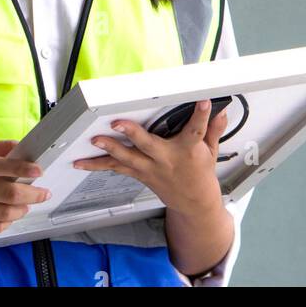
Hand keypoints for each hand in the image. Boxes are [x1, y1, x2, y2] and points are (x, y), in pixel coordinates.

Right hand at [0, 140, 50, 235]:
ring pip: (2, 213)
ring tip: (27, 204)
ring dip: (21, 209)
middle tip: (43, 194)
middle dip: (31, 194)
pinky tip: (10, 215)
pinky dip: (7, 222)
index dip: (19, 169)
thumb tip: (21, 147)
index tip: (38, 171)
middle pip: (4, 193)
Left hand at [72, 100, 226, 217]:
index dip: (202, 116)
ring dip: (110, 149)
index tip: (203, 102)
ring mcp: (151, 168)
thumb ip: (213, 130)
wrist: (194, 203)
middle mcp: (167, 159)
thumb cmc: (200, 175)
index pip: (196, 130)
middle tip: (118, 123)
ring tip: (95, 140)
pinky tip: (84, 162)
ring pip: (128, 158)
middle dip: (132, 134)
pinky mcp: (141, 174)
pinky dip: (99, 165)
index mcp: (188, 151)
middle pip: (148, 145)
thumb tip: (221, 112)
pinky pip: (118, 168)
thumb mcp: (211, 152)